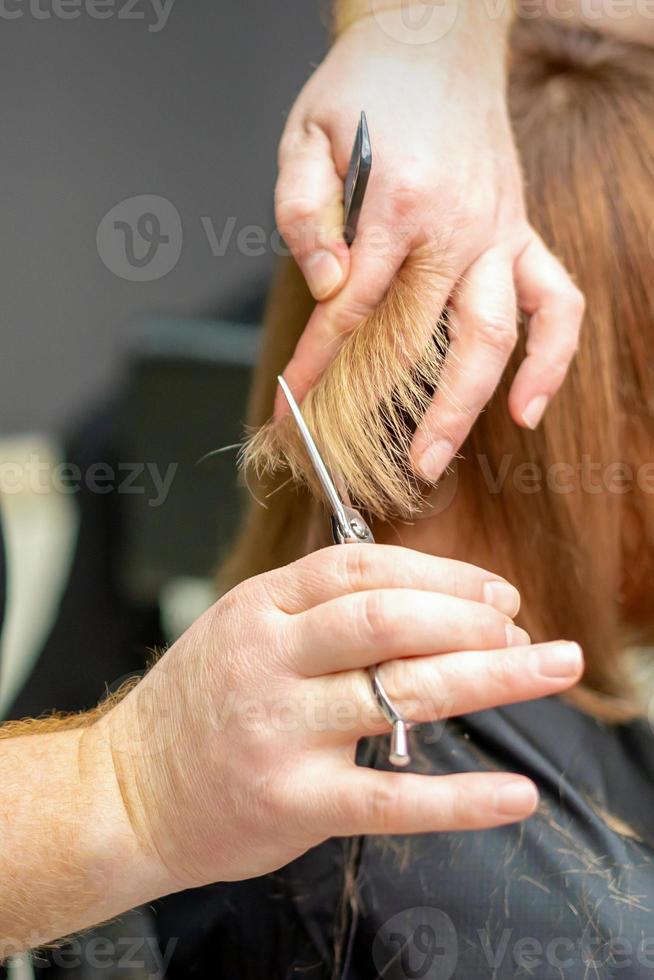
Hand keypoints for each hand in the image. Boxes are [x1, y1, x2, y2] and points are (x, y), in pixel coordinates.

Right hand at [94, 545, 582, 893]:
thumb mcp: (242, 629)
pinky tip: (515, 794)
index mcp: (260, 607)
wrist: (127, 791)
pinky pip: (391, 798)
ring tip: (549, 668)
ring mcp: (282, 731)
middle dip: (471, 617)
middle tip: (523, 630)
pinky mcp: (294, 802)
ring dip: (489, 676)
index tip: (495, 591)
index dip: (440, 574)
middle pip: (387, 618)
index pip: (362, 568)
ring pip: (400, 692)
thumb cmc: (199, 704)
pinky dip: (462, 798)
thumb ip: (318, 610)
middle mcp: (270, 661)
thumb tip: (425, 597)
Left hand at [273, 4, 583, 480]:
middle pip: (426, 340)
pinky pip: (557, 302)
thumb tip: (328, 284)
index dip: (319, 365)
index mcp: (398, 202)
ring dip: (468, 404)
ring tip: (438, 458)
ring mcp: (498, 233)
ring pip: (495, 334)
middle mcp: (457, 226)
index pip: (351, 308)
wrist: (439, 34)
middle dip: (397, 411)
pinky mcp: (522, 234)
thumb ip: (306, 210)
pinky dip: (552, 358)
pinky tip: (530, 405)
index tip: (292, 407)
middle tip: (377, 469)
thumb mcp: (307, 133)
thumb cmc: (367, 85)